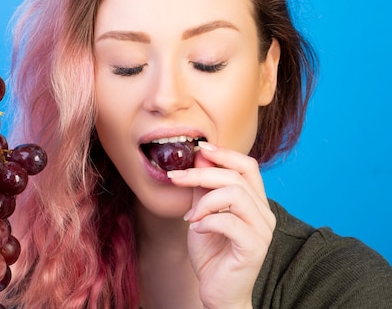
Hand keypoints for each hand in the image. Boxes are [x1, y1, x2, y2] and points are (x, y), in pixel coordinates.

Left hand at [167, 142, 275, 308]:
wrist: (218, 291)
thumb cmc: (212, 252)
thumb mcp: (202, 212)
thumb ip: (203, 187)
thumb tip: (199, 155)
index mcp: (255, 201)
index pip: (247, 165)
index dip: (224, 153)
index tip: (199, 148)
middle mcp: (264, 213)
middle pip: (237, 176)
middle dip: (202, 173)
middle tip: (176, 178)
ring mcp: (262, 230)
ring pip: (236, 194)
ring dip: (205, 200)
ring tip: (192, 216)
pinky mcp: (255, 248)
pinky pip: (230, 221)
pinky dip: (208, 221)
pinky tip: (196, 229)